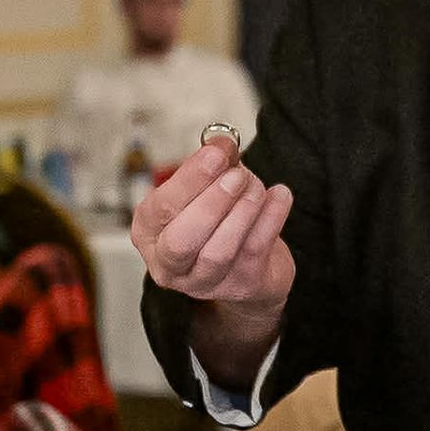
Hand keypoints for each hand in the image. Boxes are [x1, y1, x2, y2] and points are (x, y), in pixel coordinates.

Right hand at [131, 138, 292, 314]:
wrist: (252, 265)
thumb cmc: (218, 220)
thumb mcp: (207, 188)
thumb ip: (211, 164)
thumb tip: (222, 143)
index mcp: (149, 234)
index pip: (161, 208)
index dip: (191, 178)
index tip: (217, 153)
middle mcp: (169, 265)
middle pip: (182, 240)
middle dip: (213, 202)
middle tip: (238, 175)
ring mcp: (204, 283)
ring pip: (218, 251)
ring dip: (243, 211)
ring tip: (256, 186)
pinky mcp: (242, 287)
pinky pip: (255, 251)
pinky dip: (271, 218)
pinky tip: (280, 195)